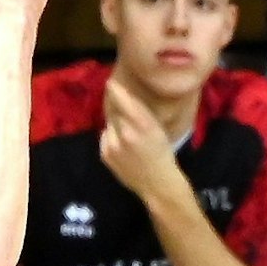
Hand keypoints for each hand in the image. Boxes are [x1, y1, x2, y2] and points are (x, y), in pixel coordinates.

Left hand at [98, 78, 182, 201]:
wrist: (157, 183)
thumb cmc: (161, 153)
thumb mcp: (156, 128)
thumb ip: (139, 114)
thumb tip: (122, 97)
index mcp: (144, 124)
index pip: (125, 101)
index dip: (116, 90)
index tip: (111, 83)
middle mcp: (127, 132)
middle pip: (115, 112)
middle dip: (118, 110)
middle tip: (127, 117)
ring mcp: (113, 145)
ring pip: (109, 125)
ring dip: (115, 126)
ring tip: (128, 137)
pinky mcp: (105, 154)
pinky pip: (105, 138)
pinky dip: (111, 139)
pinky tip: (122, 148)